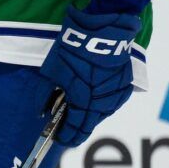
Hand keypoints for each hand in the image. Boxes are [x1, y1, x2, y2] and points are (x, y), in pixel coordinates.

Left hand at [27, 6, 139, 146]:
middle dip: (78, 132)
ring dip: (91, 119)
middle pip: (90, 124)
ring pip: (103, 114)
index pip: (75, 125)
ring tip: (81, 122)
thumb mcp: (53, 70)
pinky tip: (95, 107)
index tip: (60, 139)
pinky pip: (113, 102)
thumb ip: (47, 94)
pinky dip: (102, 106)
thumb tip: (43, 111)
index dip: (66, 135)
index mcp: (83, 99)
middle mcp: (102, 100)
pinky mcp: (125, 85)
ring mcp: (116, 93)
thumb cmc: (74, 46)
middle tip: (69, 136)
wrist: (103, 28)